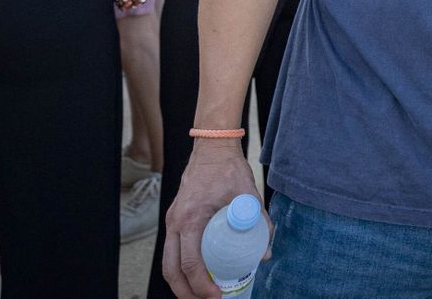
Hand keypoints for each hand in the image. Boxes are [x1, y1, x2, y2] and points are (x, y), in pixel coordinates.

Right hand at [163, 143, 260, 298]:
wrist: (212, 148)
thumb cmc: (229, 169)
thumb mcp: (249, 196)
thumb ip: (260, 223)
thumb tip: (264, 253)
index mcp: (190, 219)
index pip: (190, 263)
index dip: (202, 285)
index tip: (217, 295)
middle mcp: (175, 223)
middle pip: (171, 270)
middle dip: (186, 293)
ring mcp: (172, 221)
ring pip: (167, 263)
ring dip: (180, 283)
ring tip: (200, 294)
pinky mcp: (174, 219)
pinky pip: (171, 251)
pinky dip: (179, 267)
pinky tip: (197, 274)